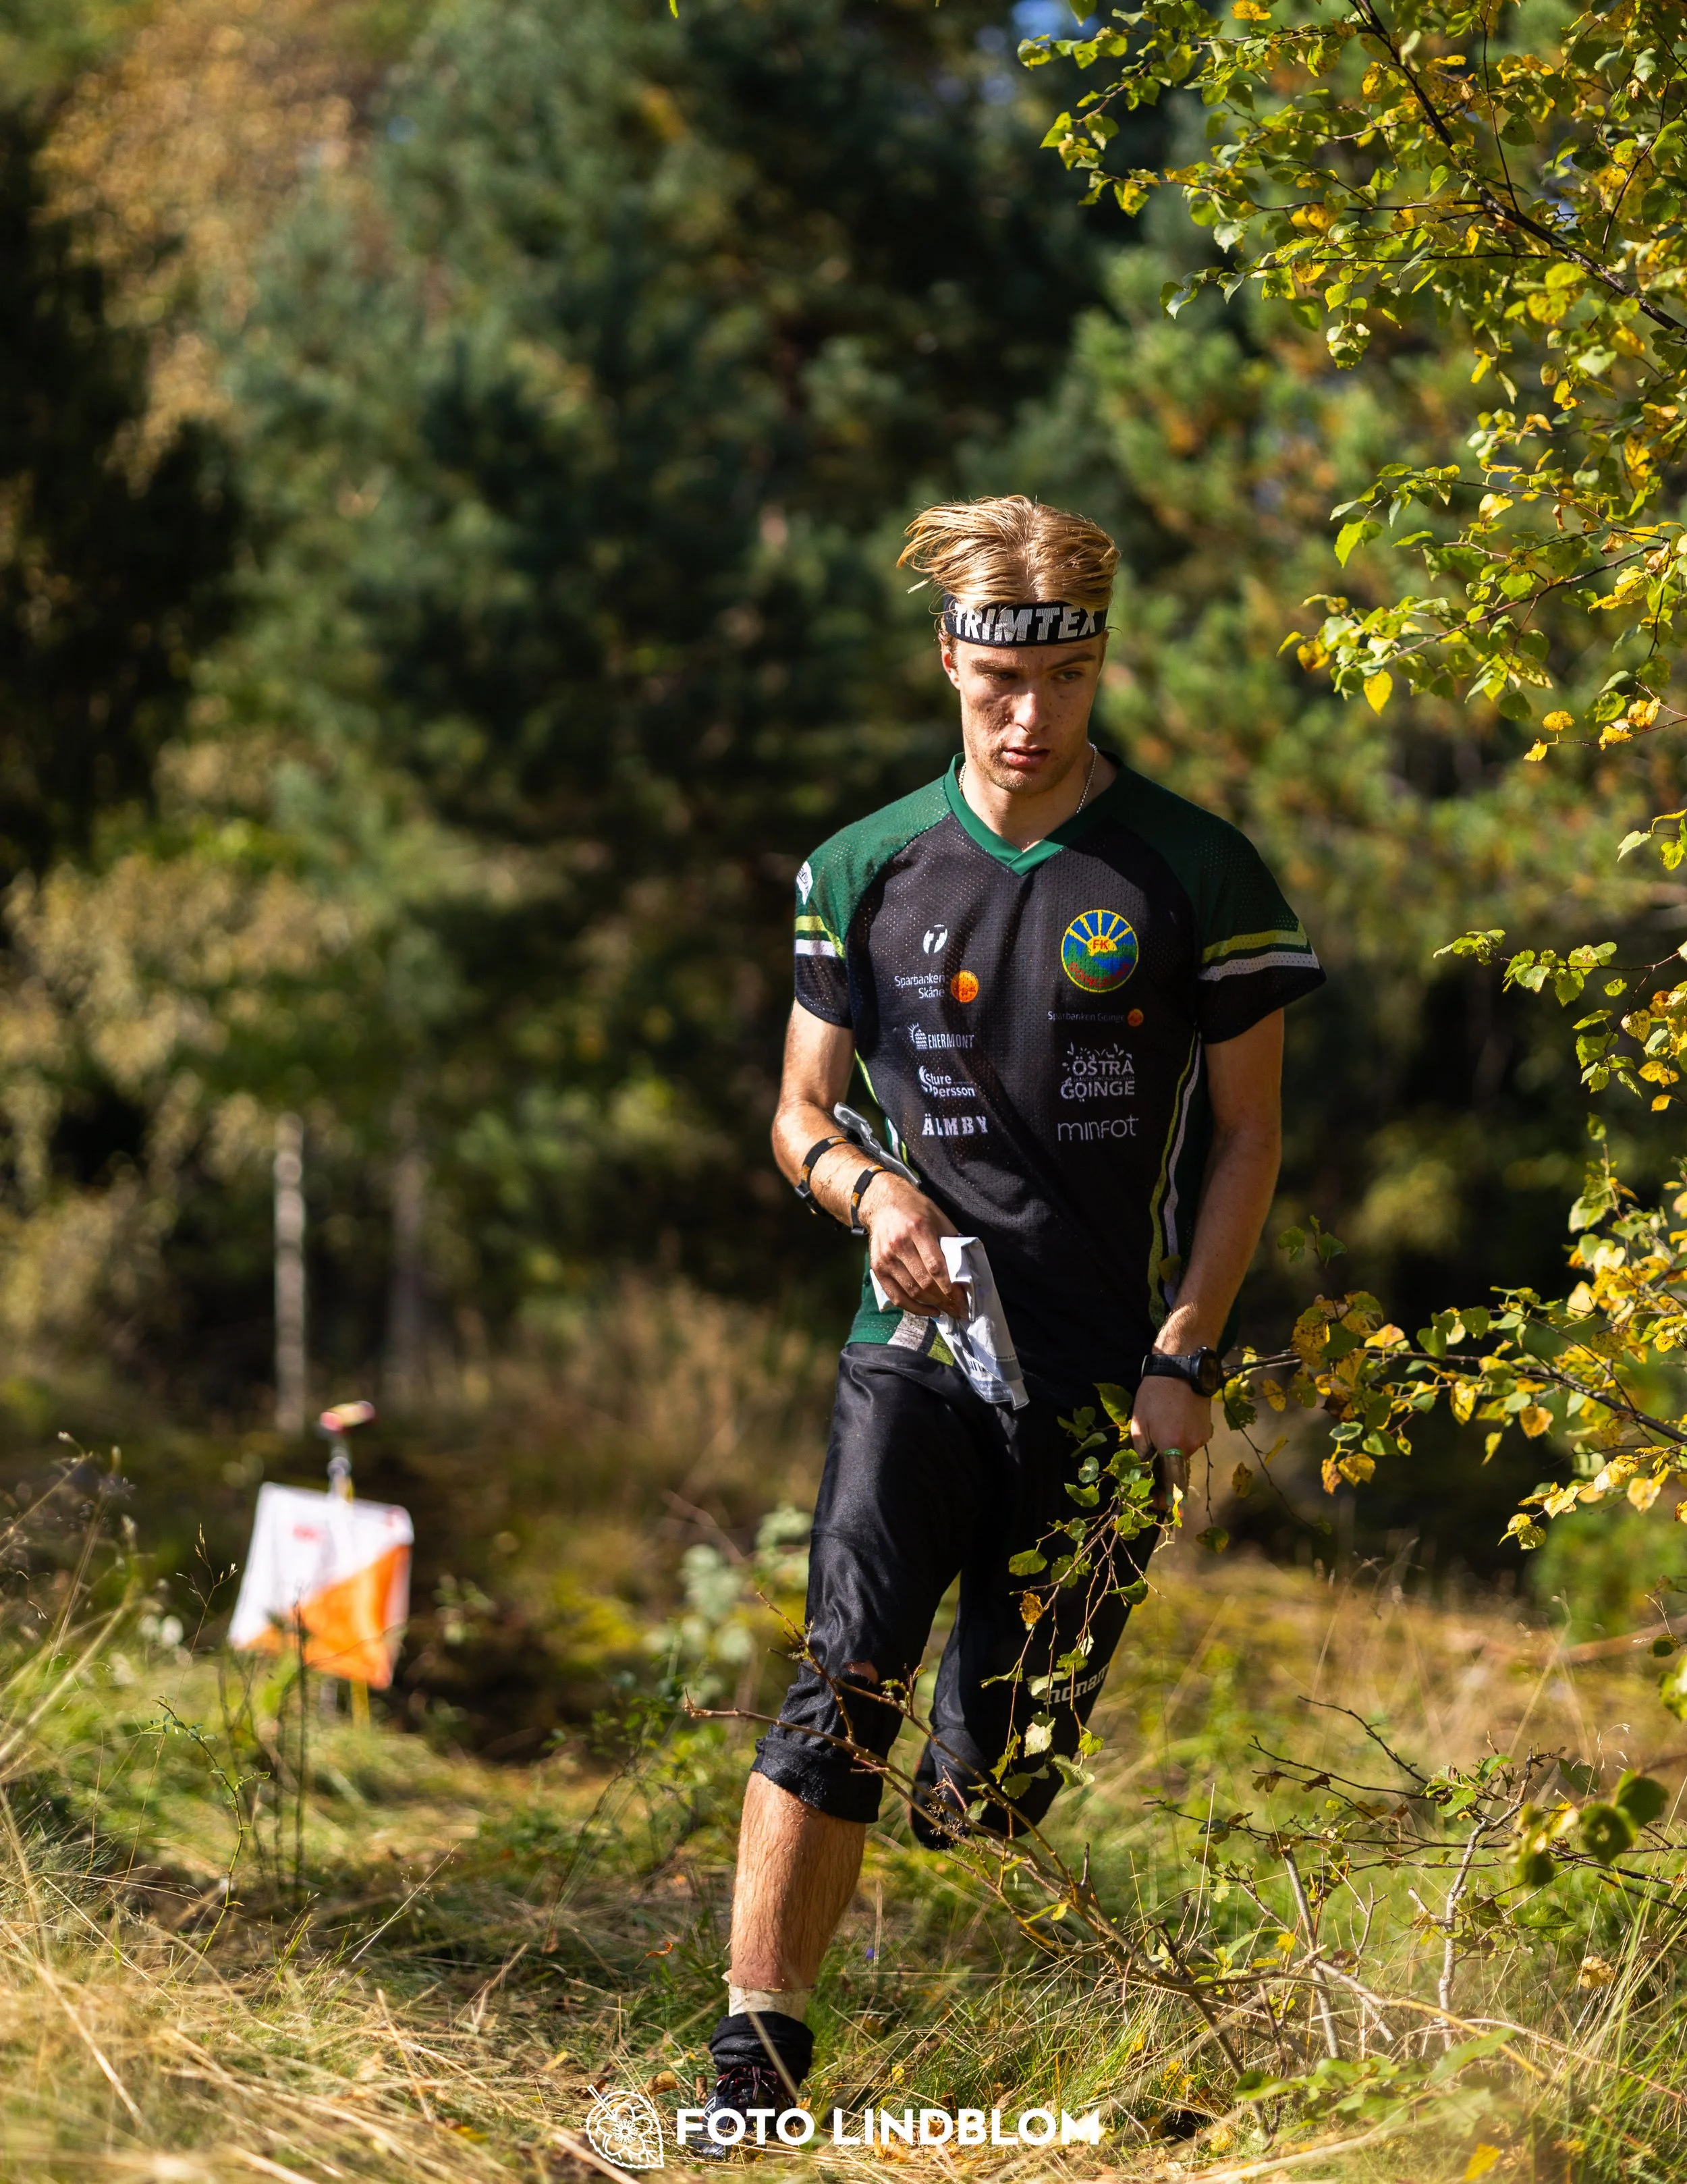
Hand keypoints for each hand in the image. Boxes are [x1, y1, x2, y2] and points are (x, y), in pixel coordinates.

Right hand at [860, 1174, 966, 1315]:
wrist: (882, 1203)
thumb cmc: (915, 1209)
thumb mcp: (939, 1217)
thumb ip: (951, 1241)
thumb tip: (966, 1269)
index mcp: (918, 1229)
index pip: (936, 1267)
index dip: (951, 1288)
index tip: (963, 1300)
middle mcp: (899, 1245)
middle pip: (924, 1282)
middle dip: (945, 1300)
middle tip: (959, 1309)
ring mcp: (886, 1258)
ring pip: (911, 1292)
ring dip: (932, 1305)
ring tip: (947, 1310)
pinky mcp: (877, 1268)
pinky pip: (896, 1296)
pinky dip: (913, 1308)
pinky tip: (929, 1310)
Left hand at [1129, 1374, 1212, 1515]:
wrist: (1181, 1367)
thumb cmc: (1154, 1395)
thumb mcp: (1139, 1424)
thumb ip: (1141, 1451)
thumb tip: (1142, 1468)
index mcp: (1173, 1448)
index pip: (1172, 1483)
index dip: (1165, 1497)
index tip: (1158, 1503)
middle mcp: (1191, 1447)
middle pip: (1177, 1467)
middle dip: (1164, 1466)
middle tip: (1150, 1456)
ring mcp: (1202, 1437)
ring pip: (1184, 1452)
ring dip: (1172, 1449)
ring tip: (1160, 1429)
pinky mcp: (1207, 1427)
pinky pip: (1191, 1440)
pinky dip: (1181, 1437)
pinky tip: (1172, 1421)